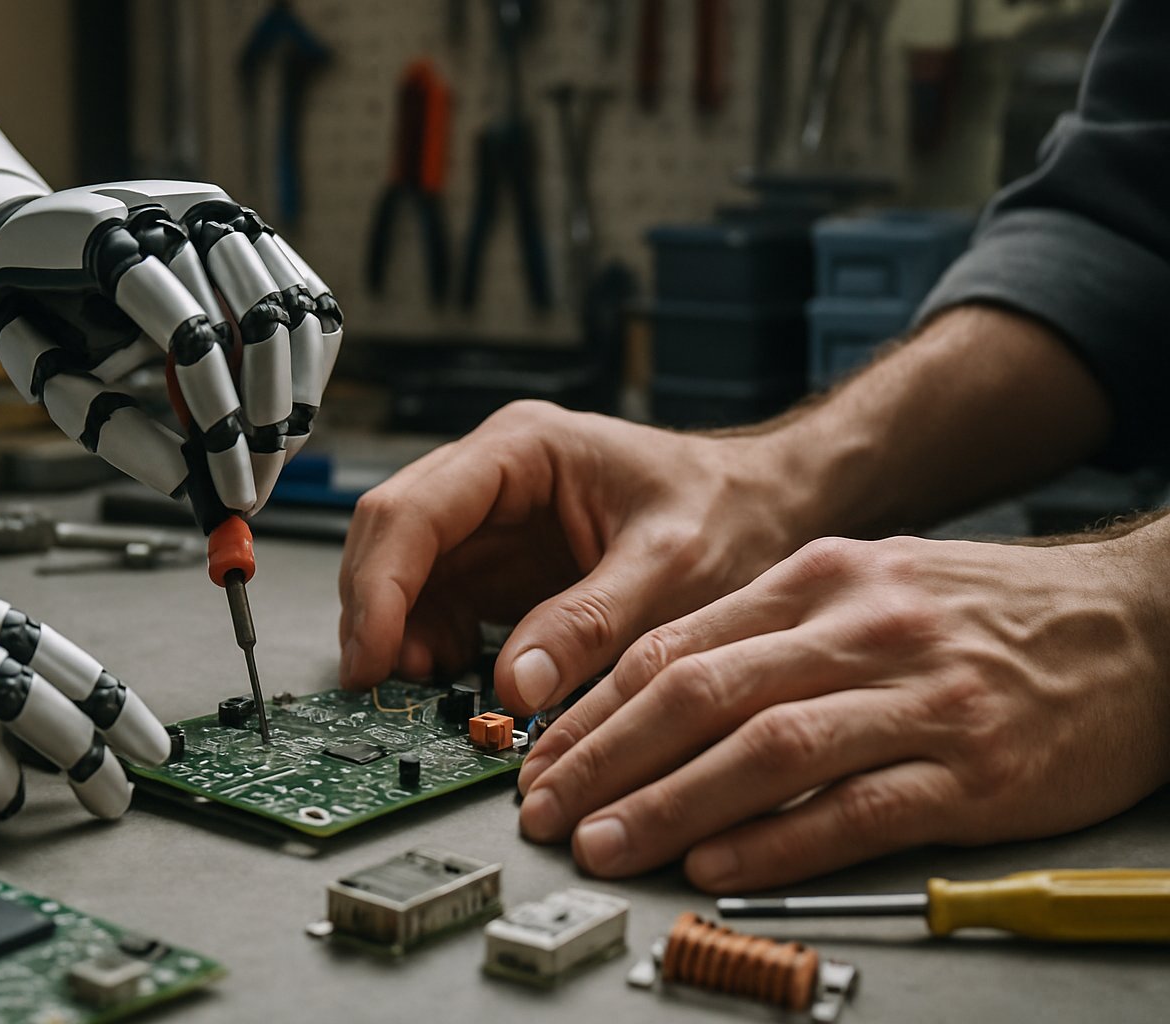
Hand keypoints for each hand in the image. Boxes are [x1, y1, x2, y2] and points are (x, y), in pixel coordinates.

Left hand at [0, 182, 341, 515]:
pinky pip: (310, 302)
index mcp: (109, 241)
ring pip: (293, 309)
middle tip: (256, 488)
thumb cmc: (36, 317)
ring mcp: (221, 216)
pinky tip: (289, 417)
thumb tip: (189, 484)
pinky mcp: (252, 233)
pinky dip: (309, 364)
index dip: (217, 416)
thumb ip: (111, 427)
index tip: (230, 489)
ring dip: (295, 397)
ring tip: (272, 459)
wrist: (27, 242)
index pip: (188, 333)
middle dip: (266, 417)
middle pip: (256, 317)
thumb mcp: (51, 377)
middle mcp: (176, 212)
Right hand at [338, 401, 804, 710]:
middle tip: (381, 685)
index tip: (372, 658)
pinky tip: (452, 679)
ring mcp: (491, 519)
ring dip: (399, 633)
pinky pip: (438, 603)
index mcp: (523, 448)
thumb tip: (517, 686)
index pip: (414, 510)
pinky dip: (430, 645)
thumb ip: (595, 622)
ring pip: (403, 572)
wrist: (767, 510)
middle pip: (390, 536)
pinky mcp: (500, 564)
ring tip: (426, 688)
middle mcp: (492, 475)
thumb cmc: (730, 513)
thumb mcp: (673, 569)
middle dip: (377, 612)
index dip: (380, 587)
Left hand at [518, 532, 1169, 889]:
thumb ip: (766, 629)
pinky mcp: (975, 769)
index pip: (677, 644)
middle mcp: (861, 628)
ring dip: (670, 803)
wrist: (1135, 623)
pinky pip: (856, 809)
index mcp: (821, 578)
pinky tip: (716, 862)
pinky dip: (776, 838)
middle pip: (703, 693)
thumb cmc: (983, 611)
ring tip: (606, 842)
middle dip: (607, 757)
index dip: (596, 708)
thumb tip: (653, 691)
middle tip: (546, 807)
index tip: (542, 755)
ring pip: (766, 752)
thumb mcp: (866, 584)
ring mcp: (920, 698)